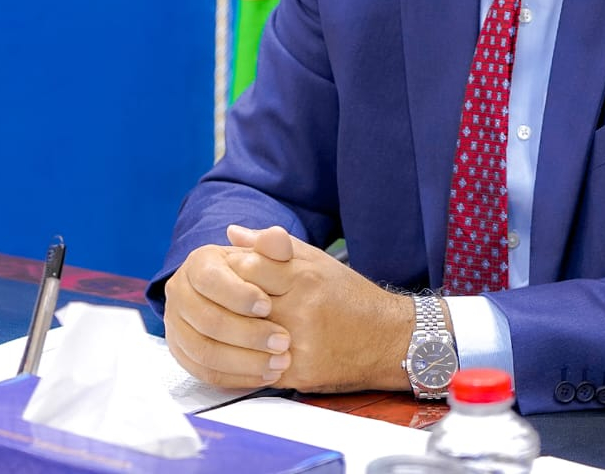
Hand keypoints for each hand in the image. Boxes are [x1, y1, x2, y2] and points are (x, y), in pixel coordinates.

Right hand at [163, 226, 295, 390]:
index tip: (269, 306)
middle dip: (248, 334)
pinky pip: (204, 372)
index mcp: (197, 263)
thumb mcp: (266, 255)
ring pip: (205, 351)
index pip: (211, 280)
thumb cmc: (255, 272)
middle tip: (283, 342)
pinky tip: (265, 374)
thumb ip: (274, 245)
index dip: (239, 295)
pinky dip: (236, 377)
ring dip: (245, 361)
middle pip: (207, 320)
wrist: (239, 296)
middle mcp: (179, 292)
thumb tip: (276, 235)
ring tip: (279, 363)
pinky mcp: (181, 353)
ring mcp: (175, 325)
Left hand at [224, 225, 414, 393]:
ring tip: (225, 326)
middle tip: (218, 300)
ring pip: (243, 338)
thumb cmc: (348, 296)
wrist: (386, 339)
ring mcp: (299, 343)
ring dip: (229, 334)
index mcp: (304, 276)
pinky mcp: (299, 373)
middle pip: (242, 302)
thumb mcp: (316, 260)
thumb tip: (232, 232)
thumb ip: (273, 246)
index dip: (232, 269)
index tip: (227, 271)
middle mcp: (301, 309)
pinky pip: (255, 369)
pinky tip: (235, 353)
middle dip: (225, 300)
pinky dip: (240, 362)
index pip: (249, 266)